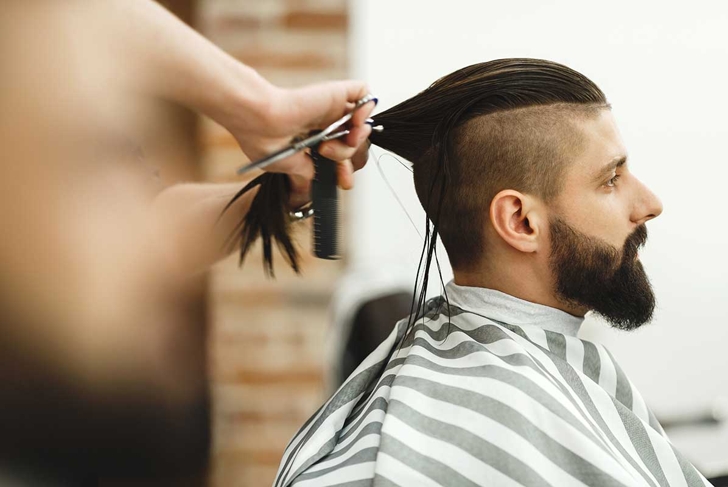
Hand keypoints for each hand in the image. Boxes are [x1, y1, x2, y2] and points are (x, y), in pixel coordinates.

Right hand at [231, 80, 375, 205]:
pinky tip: (353, 123)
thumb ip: (307, 170)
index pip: (340, 154)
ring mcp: (331, 108)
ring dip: (355, 141)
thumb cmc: (262, 139)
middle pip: (354, 142)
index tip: (344, 182)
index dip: (346, 169)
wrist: (257, 119)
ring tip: (330, 145)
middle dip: (350, 158)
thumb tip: (317, 176)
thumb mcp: (288, 165)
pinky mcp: (336, 93)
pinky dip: (367, 109)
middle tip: (336, 164)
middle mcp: (323, 122)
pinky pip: (365, 94)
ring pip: (361, 124)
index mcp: (311, 137)